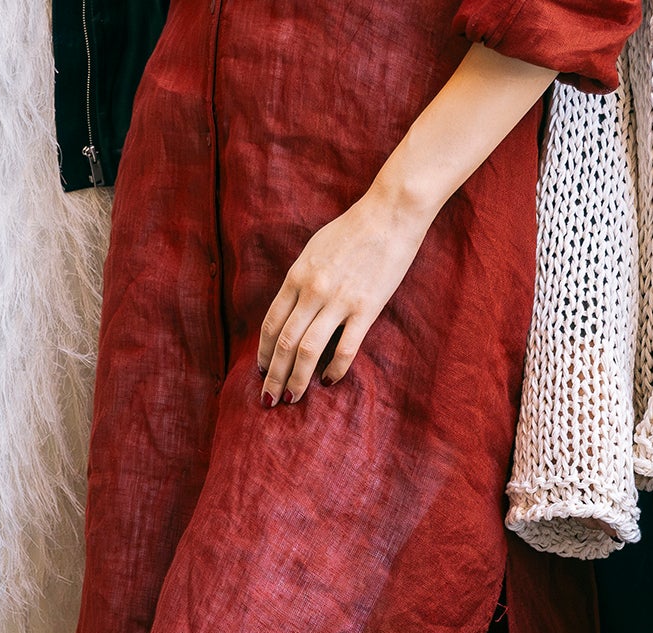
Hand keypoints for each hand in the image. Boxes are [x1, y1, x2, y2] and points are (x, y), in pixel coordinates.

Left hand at [258, 187, 430, 405]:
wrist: (390, 213)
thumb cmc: (353, 230)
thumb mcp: (314, 250)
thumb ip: (301, 281)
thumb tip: (291, 310)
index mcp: (297, 276)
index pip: (271, 324)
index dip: (263, 353)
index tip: (261, 372)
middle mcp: (312, 290)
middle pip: (284, 343)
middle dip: (274, 376)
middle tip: (269, 400)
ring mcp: (338, 301)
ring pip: (307, 351)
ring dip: (296, 380)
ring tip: (292, 399)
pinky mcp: (365, 309)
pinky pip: (345, 349)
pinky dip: (334, 370)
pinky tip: (328, 382)